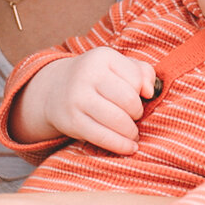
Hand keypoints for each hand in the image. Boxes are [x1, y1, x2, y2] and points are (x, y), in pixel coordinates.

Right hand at [14, 47, 156, 151]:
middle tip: (135, 117)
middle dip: (137, 113)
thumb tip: (150, 92)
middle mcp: (87, 74)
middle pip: (128, 100)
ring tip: (133, 133)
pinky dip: (121, 145)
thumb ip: (143, 72)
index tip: (138, 97)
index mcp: (102, 56)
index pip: (136, 78)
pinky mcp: (72, 121)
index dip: (142, 92)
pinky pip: (103, 137)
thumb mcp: (118, 66)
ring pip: (118, 120)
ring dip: (131, 131)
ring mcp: (78, 98)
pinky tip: (129, 147)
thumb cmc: (97, 78)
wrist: (54, 89)